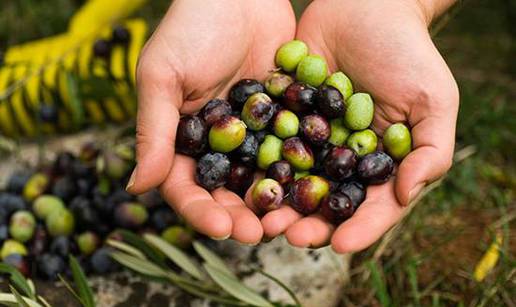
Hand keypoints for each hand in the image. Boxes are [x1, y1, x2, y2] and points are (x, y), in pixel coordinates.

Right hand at [127, 0, 295, 243]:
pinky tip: (314, 190)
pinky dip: (301, 173)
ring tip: (288, 223)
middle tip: (258, 234)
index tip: (220, 227)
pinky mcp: (284, 121)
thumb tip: (136, 187)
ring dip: (272, 204)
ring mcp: (253, 136)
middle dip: (239, 216)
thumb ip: (152, 130)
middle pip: (226, 193)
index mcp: (181, 140)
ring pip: (261, 181)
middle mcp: (218, 145)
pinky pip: (292, 153)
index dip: (200, 210)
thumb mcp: (162, 74)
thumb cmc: (192, 27)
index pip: (184, 186)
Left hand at [259, 0, 458, 251]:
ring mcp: (311, 140)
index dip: (359, 228)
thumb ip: (432, 149)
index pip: (371, 205)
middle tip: (290, 236)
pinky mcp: (284, 118)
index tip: (341, 245)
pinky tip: (243, 178)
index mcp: (378, 163)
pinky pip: (270, 145)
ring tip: (262, 218)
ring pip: (293, 181)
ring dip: (278, 202)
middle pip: (326, 201)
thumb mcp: (433, 99)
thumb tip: (408, 193)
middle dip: (309, 223)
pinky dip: (257, 163)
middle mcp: (341, 158)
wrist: (365, 5)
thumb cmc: (407, 52)